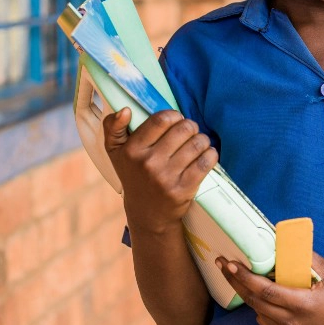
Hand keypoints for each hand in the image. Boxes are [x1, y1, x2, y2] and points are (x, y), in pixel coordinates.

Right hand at [103, 108, 218, 233]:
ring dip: (202, 140)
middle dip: (191, 127)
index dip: (174, 116)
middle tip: (190, 132)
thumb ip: (112, 127)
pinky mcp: (183, 189)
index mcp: (132, 150)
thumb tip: (125, 110)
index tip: (176, 121)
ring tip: (198, 143)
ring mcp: (166, 177)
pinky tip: (206, 154)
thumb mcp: (115, 152)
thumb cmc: (133, 175)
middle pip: (183, 129)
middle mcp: (148, 163)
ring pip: (197, 143)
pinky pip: (206, 161)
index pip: (161, 120)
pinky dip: (211, 154)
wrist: (147, 213)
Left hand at [216, 253, 323, 324]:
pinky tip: (259, 295)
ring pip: (257, 312)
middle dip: (236, 281)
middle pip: (254, 301)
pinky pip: (265, 323)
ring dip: (246, 294)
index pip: (266, 290)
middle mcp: (293, 322)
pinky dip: (259, 308)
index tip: (231, 264)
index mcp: (303, 304)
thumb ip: (306, 258)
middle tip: (223, 264)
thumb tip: (284, 243)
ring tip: (237, 276)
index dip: (245, 277)